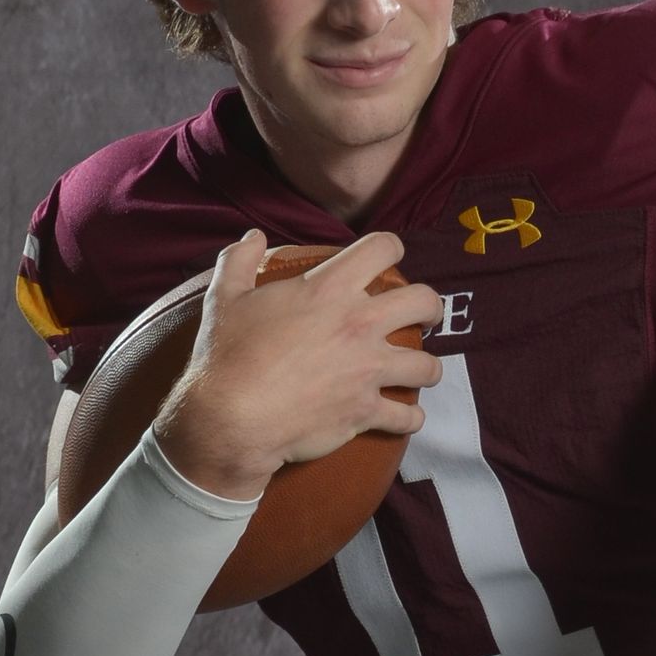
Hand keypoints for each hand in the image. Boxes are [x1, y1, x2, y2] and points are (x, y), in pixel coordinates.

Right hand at [154, 228, 442, 498]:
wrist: (231, 418)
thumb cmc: (227, 356)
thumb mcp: (224, 298)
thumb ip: (239, 260)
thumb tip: (253, 237)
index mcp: (330, 289)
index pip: (384, 248)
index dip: (391, 249)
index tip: (389, 260)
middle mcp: (360, 325)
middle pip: (425, 302)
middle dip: (430, 308)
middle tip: (422, 316)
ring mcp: (368, 370)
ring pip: (428, 366)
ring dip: (426, 368)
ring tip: (418, 371)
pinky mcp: (366, 411)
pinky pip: (408, 417)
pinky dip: (409, 419)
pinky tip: (403, 417)